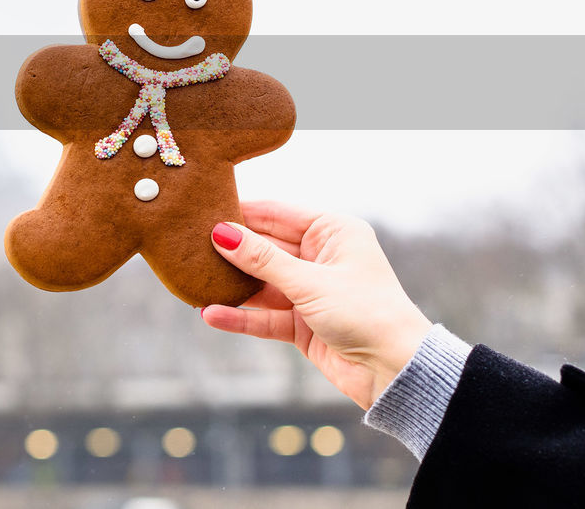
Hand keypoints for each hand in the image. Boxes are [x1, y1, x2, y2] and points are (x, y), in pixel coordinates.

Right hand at [202, 200, 432, 408]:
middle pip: (265, 248)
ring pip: (261, 283)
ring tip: (192, 283)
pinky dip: (241, 316)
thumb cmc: (367, 313)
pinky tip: (211, 314)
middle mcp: (320, 257)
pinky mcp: (302, 324)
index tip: (202, 214)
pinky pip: (264, 315)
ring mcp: (310, 291)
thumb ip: (262, 259)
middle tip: (188, 250)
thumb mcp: (310, 282)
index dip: (240, 214)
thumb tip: (221, 233)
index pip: (276, 214)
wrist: (396, 370)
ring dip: (232, 286)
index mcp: (332, 232)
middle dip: (230, 251)